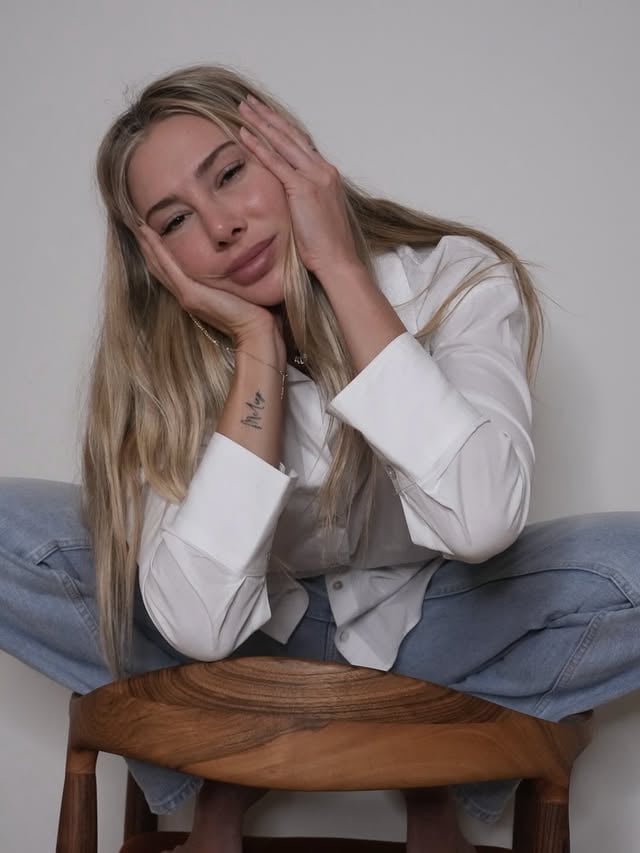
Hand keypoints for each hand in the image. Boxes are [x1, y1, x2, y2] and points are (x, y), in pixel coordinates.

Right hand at [136, 223, 280, 348]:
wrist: (256, 330)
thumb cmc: (253, 310)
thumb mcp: (237, 288)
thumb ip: (231, 276)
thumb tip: (237, 259)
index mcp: (195, 294)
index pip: (170, 269)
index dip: (158, 250)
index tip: (149, 230)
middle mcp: (185, 294)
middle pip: (158, 266)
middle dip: (147, 244)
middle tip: (136, 222)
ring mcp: (185, 295)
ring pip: (158, 265)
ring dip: (146, 244)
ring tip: (137, 223)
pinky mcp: (190, 294)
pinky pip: (167, 267)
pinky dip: (156, 249)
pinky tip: (147, 232)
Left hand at [238, 95, 361, 278]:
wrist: (338, 259)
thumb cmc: (327, 246)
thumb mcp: (315, 216)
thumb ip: (303, 199)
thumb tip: (287, 198)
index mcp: (326, 175)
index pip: (300, 143)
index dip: (281, 127)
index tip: (266, 116)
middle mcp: (322, 170)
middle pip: (291, 135)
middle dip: (269, 116)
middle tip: (250, 101)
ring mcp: (314, 177)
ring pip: (283, 141)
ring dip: (261, 122)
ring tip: (243, 108)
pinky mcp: (303, 188)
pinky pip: (276, 162)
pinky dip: (258, 146)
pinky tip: (243, 134)